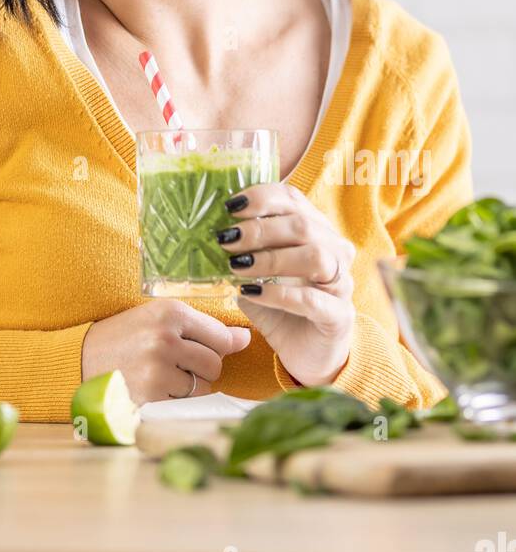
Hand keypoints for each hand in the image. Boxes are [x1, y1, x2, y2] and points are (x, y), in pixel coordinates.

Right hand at [81, 299, 250, 404]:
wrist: (79, 358)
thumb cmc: (124, 336)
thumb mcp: (158, 318)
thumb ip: (203, 327)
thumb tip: (246, 338)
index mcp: (170, 311)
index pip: (221, 335)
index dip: (217, 346)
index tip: (204, 347)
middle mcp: (166, 338)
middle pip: (215, 363)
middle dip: (203, 367)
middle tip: (176, 361)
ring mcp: (159, 369)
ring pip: (203, 386)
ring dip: (189, 385)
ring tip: (161, 373)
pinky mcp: (152, 396)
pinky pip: (184, 403)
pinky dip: (174, 399)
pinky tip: (153, 387)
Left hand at [218, 181, 355, 386]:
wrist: (307, 355)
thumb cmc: (281, 308)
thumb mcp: (257, 275)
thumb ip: (241, 252)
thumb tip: (209, 233)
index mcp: (316, 231)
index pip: (293, 199)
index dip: (262, 197)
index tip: (230, 206)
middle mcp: (335, 251)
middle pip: (303, 225)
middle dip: (259, 229)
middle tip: (226, 239)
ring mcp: (342, 284)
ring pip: (315, 256)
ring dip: (271, 258)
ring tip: (238, 266)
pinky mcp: (339, 316)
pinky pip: (311, 299)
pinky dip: (277, 294)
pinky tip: (251, 293)